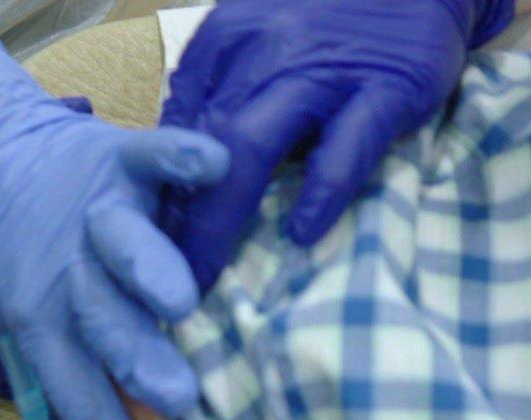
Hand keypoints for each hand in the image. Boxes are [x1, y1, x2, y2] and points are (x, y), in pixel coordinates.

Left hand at [0, 13, 228, 419]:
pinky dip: (180, 158)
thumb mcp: (13, 333)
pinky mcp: (116, 158)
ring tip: (181, 299)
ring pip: (120, 248)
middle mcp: (66, 276)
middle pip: (102, 330)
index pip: (81, 407)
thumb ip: (45, 397)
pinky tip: (215, 165)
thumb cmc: (7, 261)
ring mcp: (92, 215)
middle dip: (138, 365)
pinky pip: (151, 157)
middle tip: (179, 403)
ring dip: (146, 272)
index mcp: (41, 327)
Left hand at [159, 0, 511, 287]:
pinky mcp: (386, 89)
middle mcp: (262, 55)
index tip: (145, 248)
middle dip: (178, 222)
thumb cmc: (328, 20)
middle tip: (164, 283)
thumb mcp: (256, 39)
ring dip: (222, 219)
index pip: (174, 131)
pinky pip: (347, 147)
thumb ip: (216, 94)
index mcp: (223, 44)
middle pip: (202, 148)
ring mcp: (324, 72)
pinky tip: (301, 233)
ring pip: (252, 148)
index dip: (156, 196)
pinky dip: (321, 191)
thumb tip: (175, 174)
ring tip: (208, 276)